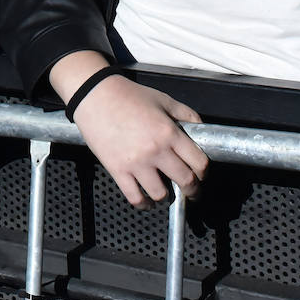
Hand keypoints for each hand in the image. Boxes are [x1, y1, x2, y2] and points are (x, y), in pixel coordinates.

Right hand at [72, 74, 206, 209]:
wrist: (94, 95)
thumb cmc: (127, 95)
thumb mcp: (162, 99)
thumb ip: (185, 113)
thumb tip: (200, 127)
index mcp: (169, 132)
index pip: (199, 162)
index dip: (204, 172)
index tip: (201, 174)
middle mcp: (155, 150)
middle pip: (186, 181)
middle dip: (193, 190)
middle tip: (191, 191)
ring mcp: (136, 162)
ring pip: (161, 194)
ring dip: (167, 197)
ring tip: (165, 194)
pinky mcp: (117, 169)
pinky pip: (134, 197)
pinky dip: (143, 204)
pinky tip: (146, 201)